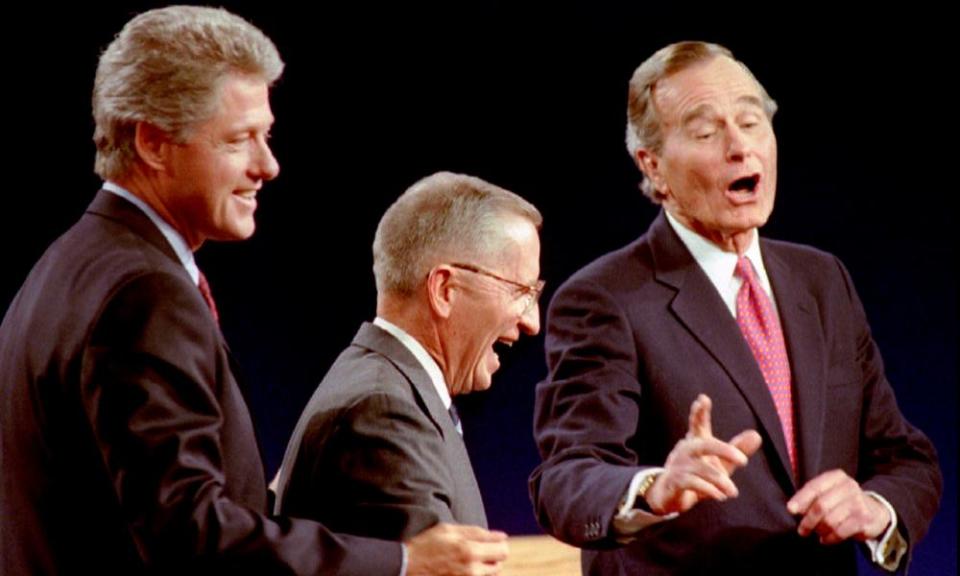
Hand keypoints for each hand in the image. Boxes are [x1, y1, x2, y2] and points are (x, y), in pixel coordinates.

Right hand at [405, 523, 508, 575]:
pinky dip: (476, 574)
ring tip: (468, 559)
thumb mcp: (449, 530)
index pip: (502, 550)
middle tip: (478, 550)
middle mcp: (472, 570)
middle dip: (492, 555)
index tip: (490, 541)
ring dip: (485, 566)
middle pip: (499, 564)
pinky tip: (463, 568)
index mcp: (470, 551)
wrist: (407, 567)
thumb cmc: (426, 545)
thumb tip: (502, 536)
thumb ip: (477, 532)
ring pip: (491, 574)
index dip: (498, 543)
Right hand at [645, 394, 761, 514]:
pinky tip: (720, 496)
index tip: (703, 399)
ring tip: (733, 492)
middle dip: (724, 451)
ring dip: (721, 481)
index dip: (700, 412)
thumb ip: (736, 450)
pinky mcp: (675, 481)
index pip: (697, 424)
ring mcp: (679, 465)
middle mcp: (686, 450)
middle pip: (705, 445)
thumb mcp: (720, 463)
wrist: (669, 495)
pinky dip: (709, 490)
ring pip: (703, 469)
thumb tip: (757, 435)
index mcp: (696, 442)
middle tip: (744, 461)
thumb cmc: (697, 475)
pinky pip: (693, 483)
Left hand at [787, 469, 890, 544]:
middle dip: (808, 520)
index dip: (801, 499)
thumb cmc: (844, 500)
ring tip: (817, 533)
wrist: (876, 510)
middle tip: (802, 530)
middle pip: (821, 505)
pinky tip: (826, 538)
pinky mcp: (864, 519)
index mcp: (836, 477)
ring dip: (819, 530)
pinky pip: (840, 532)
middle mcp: (848, 487)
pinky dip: (830, 538)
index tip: (791, 509)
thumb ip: (812, 496)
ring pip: (830, 520)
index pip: (814, 487)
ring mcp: (858, 503)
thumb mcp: (830, 492)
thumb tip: (793, 508)